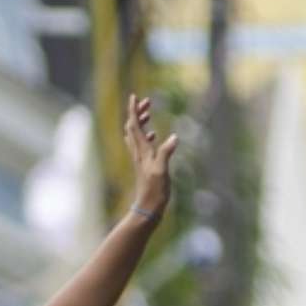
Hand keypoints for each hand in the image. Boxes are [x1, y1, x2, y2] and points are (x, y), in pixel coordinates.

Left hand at [124, 92, 177, 218]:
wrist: (147, 209)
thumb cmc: (154, 192)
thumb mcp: (162, 171)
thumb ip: (166, 153)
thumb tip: (173, 137)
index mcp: (141, 152)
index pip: (134, 126)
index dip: (133, 111)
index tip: (134, 96)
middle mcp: (138, 154)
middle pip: (132, 128)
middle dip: (137, 113)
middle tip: (147, 102)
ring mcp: (140, 160)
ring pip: (135, 136)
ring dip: (140, 123)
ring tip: (149, 113)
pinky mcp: (144, 166)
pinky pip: (141, 147)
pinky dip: (145, 136)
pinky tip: (154, 137)